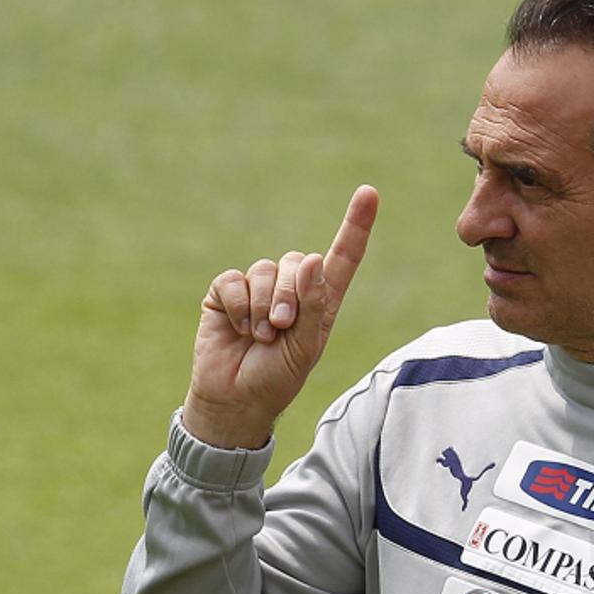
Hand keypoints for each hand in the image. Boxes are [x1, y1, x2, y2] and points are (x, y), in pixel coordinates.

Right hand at [181, 185, 379, 448]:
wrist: (235, 400)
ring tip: (261, 337)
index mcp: (320, 301)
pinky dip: (237, 306)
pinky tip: (237, 328)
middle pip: (295, 262)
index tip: (369, 193)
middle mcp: (290, 288)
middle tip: (281, 329)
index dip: (355, 225)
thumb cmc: (276, 378)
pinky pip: (232, 280)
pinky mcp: (225, 293)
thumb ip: (313, 306)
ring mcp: (256, 289)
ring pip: (263, 270)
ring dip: (262, 306)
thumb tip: (309, 259)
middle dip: (289, 296)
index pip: (342, 257)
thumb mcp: (306, 348)